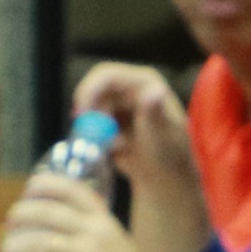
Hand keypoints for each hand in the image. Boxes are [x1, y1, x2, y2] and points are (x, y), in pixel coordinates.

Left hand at [0, 175, 163, 251]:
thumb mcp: (111, 245)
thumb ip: (86, 236)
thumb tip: (48, 235)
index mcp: (104, 219)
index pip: (74, 190)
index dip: (49, 184)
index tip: (29, 188)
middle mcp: (97, 230)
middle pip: (51, 211)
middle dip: (24, 213)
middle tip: (9, 222)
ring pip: (42, 240)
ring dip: (17, 245)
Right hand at [74, 63, 197, 189]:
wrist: (165, 175)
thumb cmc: (170, 154)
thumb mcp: (162, 134)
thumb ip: (154, 113)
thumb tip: (154, 91)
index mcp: (143, 82)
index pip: (107, 75)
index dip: (89, 91)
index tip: (80, 115)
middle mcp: (128, 86)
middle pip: (92, 90)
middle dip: (88, 116)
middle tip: (91, 138)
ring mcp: (117, 102)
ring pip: (89, 111)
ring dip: (96, 131)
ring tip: (120, 147)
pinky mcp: (108, 118)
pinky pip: (90, 126)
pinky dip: (97, 139)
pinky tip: (118, 150)